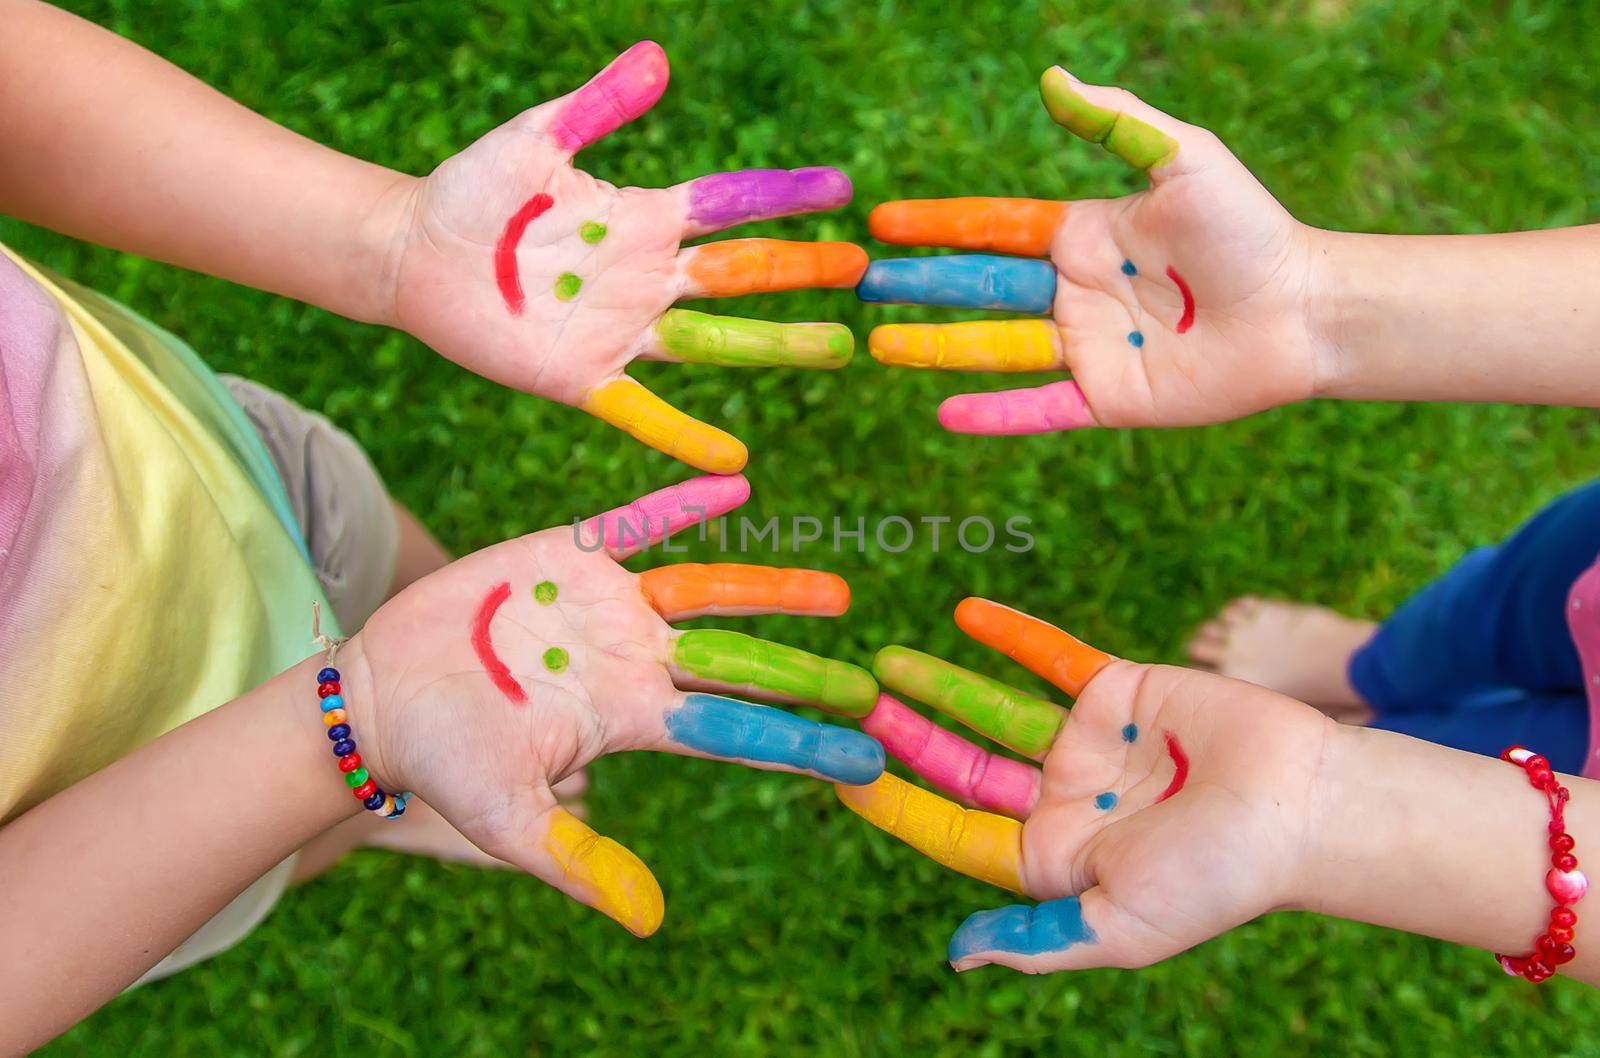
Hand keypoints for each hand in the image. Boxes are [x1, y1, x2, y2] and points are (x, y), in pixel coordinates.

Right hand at [342, 474, 883, 936]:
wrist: (384, 696)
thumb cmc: (444, 763)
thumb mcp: (509, 821)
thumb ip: (579, 862)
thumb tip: (650, 922)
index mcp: (632, 718)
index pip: (733, 730)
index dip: (798, 742)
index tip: (864, 759)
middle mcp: (636, 661)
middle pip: (739, 661)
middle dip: (805, 672)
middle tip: (873, 683)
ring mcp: (609, 606)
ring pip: (706, 590)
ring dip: (769, 587)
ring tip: (840, 592)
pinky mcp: (569, 556)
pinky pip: (638, 523)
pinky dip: (681, 505)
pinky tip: (736, 484)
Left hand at [381, 41, 865, 472]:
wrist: (415, 253)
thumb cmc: (474, 191)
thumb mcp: (537, 140)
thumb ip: (599, 107)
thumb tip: (659, 58)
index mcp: (642, 219)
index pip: (729, 205)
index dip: (784, 194)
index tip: (842, 189)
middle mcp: (646, 277)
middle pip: (741, 274)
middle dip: (802, 270)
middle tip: (863, 268)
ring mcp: (621, 332)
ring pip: (715, 341)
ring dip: (777, 345)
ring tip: (838, 345)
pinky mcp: (584, 378)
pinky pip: (644, 412)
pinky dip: (684, 437)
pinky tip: (732, 459)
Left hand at [835, 598, 1333, 971]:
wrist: (1307, 808)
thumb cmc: (1220, 879)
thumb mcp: (1121, 925)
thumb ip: (1039, 940)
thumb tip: (956, 957)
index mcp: (1057, 860)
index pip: (956, 830)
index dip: (899, 804)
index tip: (843, 773)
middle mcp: (1065, 800)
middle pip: (964, 765)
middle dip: (907, 737)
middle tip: (850, 703)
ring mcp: (1092, 744)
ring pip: (996, 708)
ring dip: (942, 685)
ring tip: (885, 660)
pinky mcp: (1123, 691)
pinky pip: (1053, 656)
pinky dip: (1012, 634)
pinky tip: (964, 613)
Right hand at [857, 66, 1327, 433]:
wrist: (1302, 309)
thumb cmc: (1250, 228)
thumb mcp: (1183, 160)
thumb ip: (1116, 124)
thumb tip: (1052, 77)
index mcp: (1086, 235)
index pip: (994, 227)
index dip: (940, 224)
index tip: (886, 221)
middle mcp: (1076, 293)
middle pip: (980, 288)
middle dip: (920, 285)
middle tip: (861, 284)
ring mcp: (1088, 349)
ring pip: (996, 348)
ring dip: (937, 348)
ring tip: (880, 346)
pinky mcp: (1108, 399)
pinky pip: (1038, 408)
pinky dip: (994, 414)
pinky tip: (945, 414)